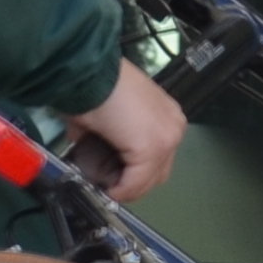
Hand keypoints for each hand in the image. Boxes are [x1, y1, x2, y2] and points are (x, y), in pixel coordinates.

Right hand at [67, 61, 187, 204]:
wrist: (89, 72)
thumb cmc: (94, 84)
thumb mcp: (110, 115)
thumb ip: (109, 137)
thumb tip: (88, 150)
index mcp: (167, 116)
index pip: (159, 159)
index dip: (135, 175)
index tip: (115, 179)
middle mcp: (174, 126)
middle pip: (157, 172)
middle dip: (133, 182)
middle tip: (110, 181)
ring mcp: (166, 138)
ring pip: (148, 181)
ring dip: (126, 186)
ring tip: (106, 184)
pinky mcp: (152, 147)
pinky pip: (135, 183)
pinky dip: (120, 190)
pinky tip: (106, 190)